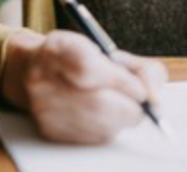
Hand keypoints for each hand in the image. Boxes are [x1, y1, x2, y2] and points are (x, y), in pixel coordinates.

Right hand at [0, 30, 166, 143]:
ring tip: (117, 105)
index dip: (121, 81)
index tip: (138, 88)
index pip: (89, 68)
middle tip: (136, 102)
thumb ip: (142, 69)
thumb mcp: (111, 50)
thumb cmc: (79, 59)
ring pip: (101, 125)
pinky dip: (107, 129)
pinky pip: (93, 138)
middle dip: (129, 107)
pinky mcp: (48, 130)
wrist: (31, 72)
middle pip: (98, 104)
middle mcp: (42, 78)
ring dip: (120, 119)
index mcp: (57, 49)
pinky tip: (100, 116)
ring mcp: (43, 107)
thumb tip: (154, 100)